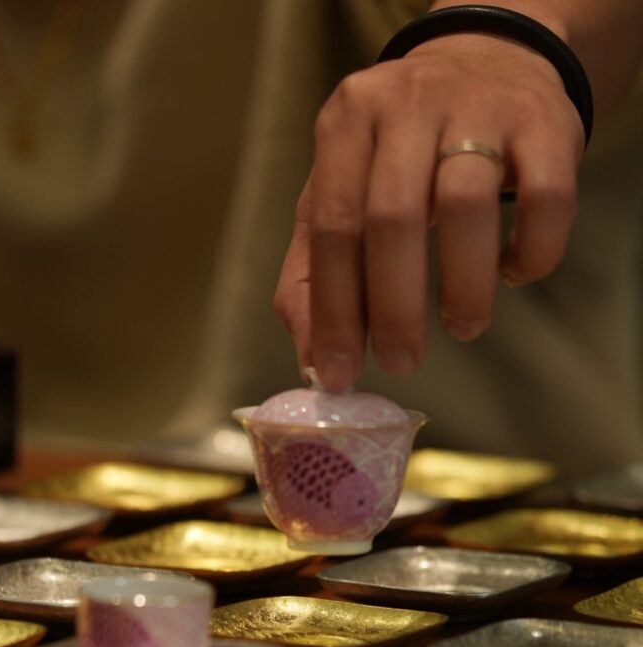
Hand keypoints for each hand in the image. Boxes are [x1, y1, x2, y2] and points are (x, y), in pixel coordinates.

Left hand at [273, 33, 584, 389]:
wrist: (487, 61)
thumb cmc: (399, 153)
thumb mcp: (340, 194)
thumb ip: (313, 274)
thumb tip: (314, 359)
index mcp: (348, 122)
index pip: (334, 227)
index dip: (335, 309)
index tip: (340, 372)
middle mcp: (408, 103)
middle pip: (394, 218)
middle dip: (395, 308)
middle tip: (402, 361)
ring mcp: (480, 106)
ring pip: (467, 205)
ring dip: (464, 286)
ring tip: (463, 327)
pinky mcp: (546, 123)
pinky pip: (546, 198)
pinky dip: (530, 251)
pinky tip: (511, 272)